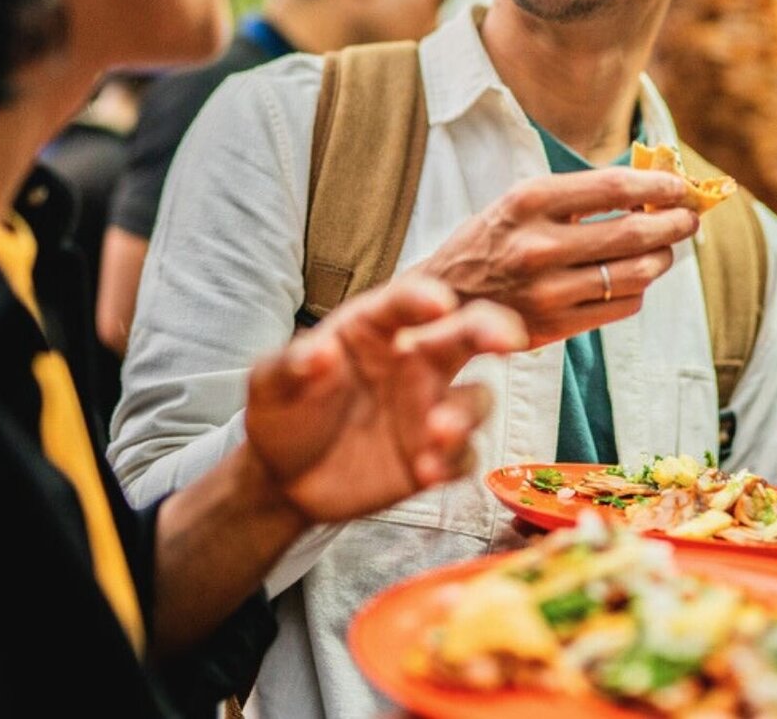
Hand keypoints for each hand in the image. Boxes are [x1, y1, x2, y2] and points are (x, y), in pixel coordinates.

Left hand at [243, 274, 527, 524]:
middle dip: (493, 328)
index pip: (406, 302)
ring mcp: (430, 407)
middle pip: (467, 334)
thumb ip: (290, 365)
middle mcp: (415, 360)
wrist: (285, 477)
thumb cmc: (284, 411)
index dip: (423, 298)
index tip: (437, 303)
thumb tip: (319, 351)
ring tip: (438, 430)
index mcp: (376, 328)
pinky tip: (426, 471)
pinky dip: (454, 460)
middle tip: (506, 338)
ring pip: (475, 398)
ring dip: (467, 412)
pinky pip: (463, 455)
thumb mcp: (270, 384)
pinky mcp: (436, 454)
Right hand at [415, 168, 699, 347]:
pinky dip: (640, 290)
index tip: (680, 185)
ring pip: (636, 273)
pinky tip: (636, 278)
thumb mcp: (519, 201)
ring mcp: (548, 290)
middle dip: (674, 223)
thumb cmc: (491, 241)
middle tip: (689, 218)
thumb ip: (577, 195)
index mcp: (529, 200)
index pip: (614, 187)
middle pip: (633, 232)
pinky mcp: (555, 326)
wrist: (444, 300)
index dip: (658, 186)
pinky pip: (622, 306)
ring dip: (663, 258)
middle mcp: (538, 244)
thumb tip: (649, 187)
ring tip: (666, 248)